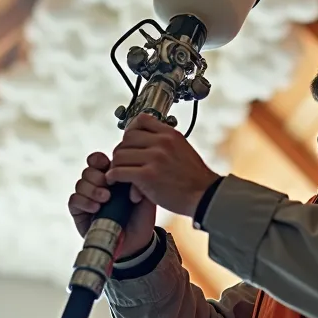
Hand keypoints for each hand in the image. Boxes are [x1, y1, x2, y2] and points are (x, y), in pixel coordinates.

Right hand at [68, 152, 156, 259]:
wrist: (137, 241)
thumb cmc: (141, 217)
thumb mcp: (145, 194)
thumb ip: (138, 178)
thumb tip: (127, 169)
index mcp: (111, 177)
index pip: (97, 160)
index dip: (99, 160)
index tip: (107, 165)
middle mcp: (96, 186)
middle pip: (88, 170)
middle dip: (97, 176)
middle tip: (109, 186)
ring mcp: (87, 199)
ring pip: (80, 184)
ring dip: (92, 189)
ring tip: (105, 198)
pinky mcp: (79, 213)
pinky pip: (74, 200)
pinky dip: (84, 201)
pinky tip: (96, 208)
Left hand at [106, 113, 221, 216]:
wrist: (204, 196)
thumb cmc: (194, 178)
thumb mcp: (183, 149)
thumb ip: (166, 142)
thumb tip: (147, 140)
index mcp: (170, 134)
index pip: (141, 120)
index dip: (130, 130)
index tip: (129, 142)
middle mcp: (162, 142)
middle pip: (126, 138)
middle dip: (121, 150)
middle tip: (122, 162)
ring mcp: (154, 158)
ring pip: (120, 154)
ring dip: (116, 165)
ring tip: (118, 174)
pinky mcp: (147, 176)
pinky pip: (119, 171)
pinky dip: (113, 176)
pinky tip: (114, 180)